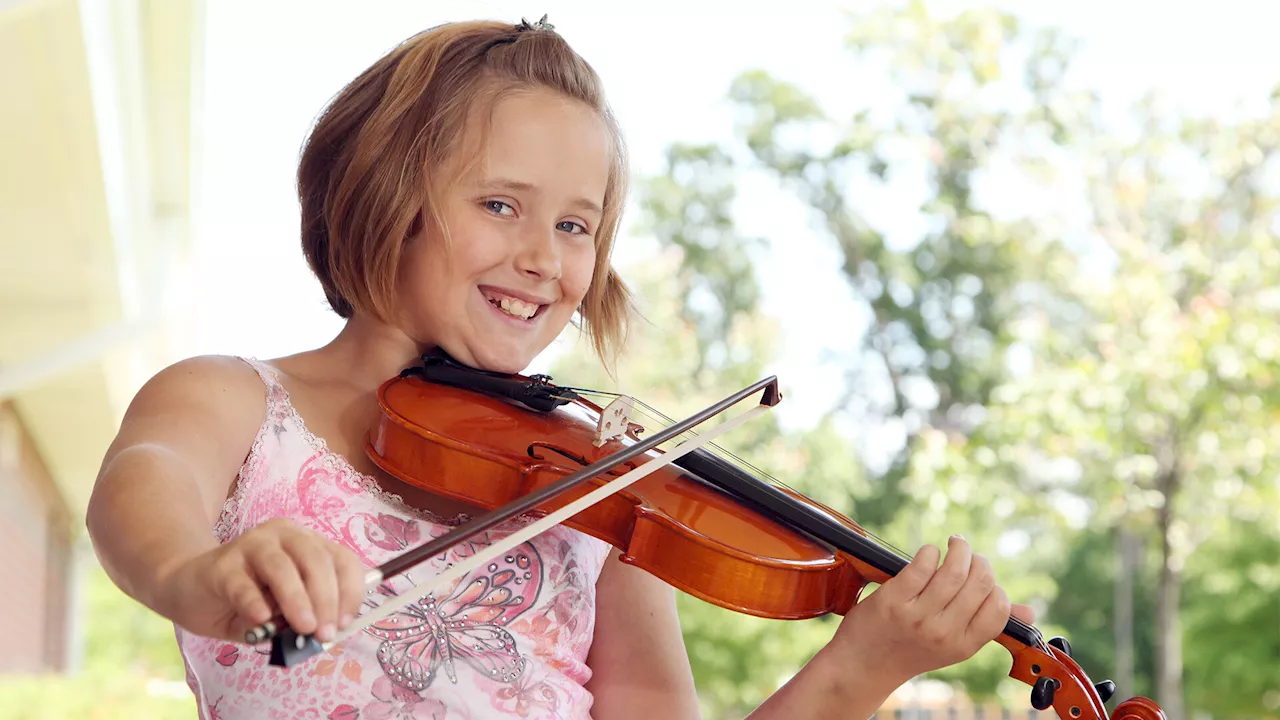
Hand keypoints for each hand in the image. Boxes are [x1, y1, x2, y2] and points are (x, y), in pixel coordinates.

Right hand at [155, 518, 368, 642]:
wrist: (188, 587)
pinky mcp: (222, 565)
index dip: (349, 591)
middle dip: (326, 599)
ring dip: (297, 599)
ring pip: (282, 567)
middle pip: (315, 560)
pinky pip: (242, 583)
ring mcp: (251, 546)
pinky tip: (261, 619)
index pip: (341, 559)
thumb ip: (300, 618)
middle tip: (324, 633)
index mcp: (306, 544)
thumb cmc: (245, 599)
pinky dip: (255, 602)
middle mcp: (283, 536)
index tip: (346, 623)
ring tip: (304, 628)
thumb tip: (320, 633)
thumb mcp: (281, 612)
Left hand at [828, 535, 1033, 685]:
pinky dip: (930, 552)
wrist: (864, 665)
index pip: (999, 608)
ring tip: (956, 543)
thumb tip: (1029, 613)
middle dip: (979, 560)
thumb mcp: (953, 645)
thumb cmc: (912, 649)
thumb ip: (987, 626)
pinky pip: (922, 565)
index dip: (996, 586)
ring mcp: (918, 616)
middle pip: (980, 582)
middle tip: (969, 554)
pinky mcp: (893, 600)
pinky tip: (929, 553)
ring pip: (953, 570)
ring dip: (959, 548)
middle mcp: (943, 632)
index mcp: (964, 645)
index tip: (982, 578)